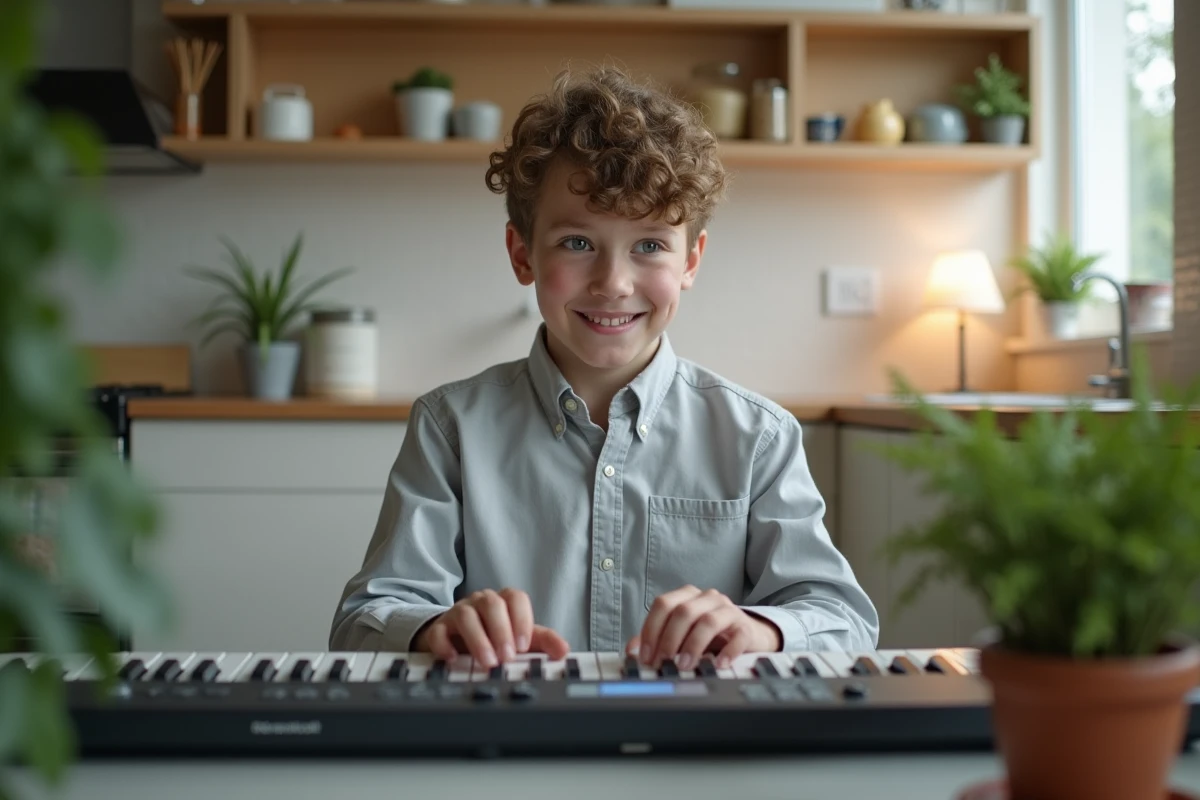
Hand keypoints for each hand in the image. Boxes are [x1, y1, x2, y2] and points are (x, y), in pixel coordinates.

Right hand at [413, 588, 569, 666]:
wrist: (457, 641)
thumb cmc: (494, 637)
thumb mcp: (520, 639)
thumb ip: (543, 642)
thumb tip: (563, 650)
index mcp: (503, 602)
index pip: (515, 597)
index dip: (521, 619)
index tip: (524, 645)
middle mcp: (481, 602)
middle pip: (491, 604)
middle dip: (501, 631)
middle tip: (507, 657)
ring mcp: (458, 613)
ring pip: (466, 615)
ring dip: (478, 639)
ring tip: (488, 662)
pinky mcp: (439, 628)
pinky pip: (438, 631)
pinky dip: (444, 644)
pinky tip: (452, 659)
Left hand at [627, 585, 781, 669]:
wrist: (747, 635)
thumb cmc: (709, 635)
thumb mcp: (681, 634)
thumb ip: (656, 639)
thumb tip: (631, 650)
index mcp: (687, 596)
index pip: (663, 604)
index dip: (651, 629)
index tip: (645, 655)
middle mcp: (707, 598)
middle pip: (683, 611)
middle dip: (669, 639)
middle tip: (663, 662)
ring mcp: (728, 610)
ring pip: (708, 621)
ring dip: (693, 645)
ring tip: (685, 665)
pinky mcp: (745, 627)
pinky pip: (738, 636)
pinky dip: (727, 651)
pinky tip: (718, 664)